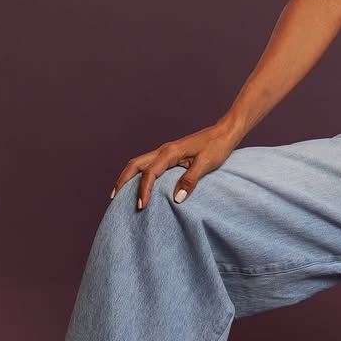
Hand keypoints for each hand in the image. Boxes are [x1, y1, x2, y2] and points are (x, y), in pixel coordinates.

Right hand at [110, 119, 243, 210]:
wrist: (226, 132)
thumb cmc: (217, 146)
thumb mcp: (206, 164)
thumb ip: (190, 180)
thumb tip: (176, 199)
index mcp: (170, 152)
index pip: (149, 173)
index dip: (143, 191)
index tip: (141, 207)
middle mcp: (164, 150)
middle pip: (135, 164)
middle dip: (123, 181)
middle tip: (114, 199)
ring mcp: (166, 152)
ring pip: (140, 163)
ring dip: (129, 177)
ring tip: (121, 194)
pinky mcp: (171, 155)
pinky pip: (149, 165)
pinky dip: (140, 175)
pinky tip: (141, 185)